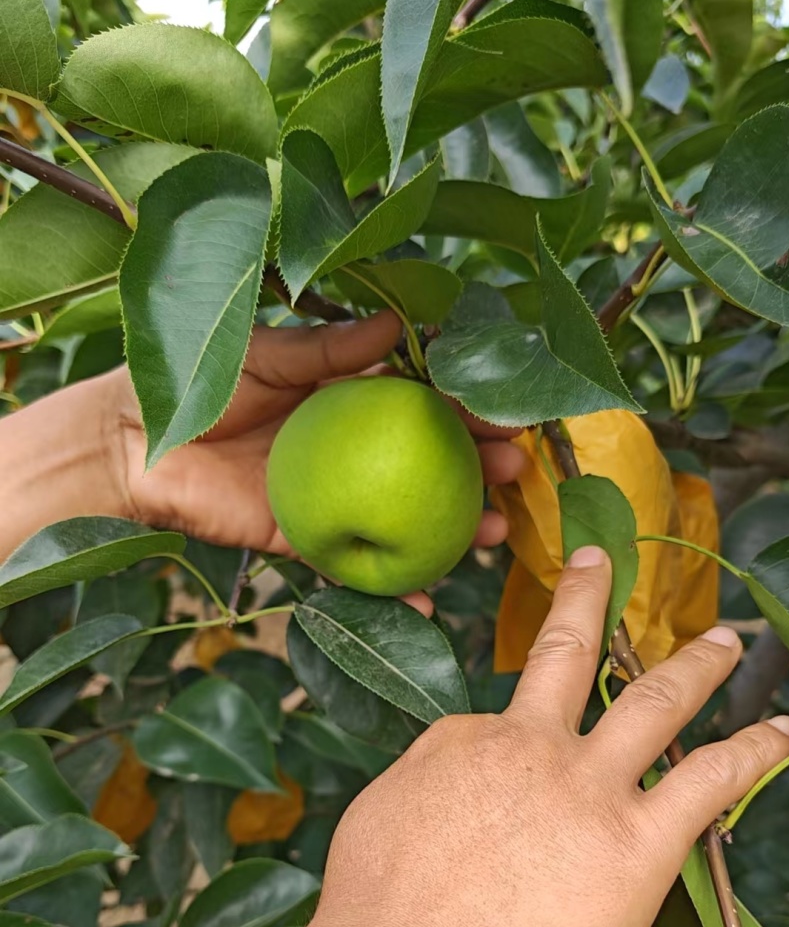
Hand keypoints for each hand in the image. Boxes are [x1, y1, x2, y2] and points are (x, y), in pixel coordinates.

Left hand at [117, 311, 525, 604]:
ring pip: (404, 523)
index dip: (466, 409)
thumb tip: (398, 325)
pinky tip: (429, 601)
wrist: (136, 439)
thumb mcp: (269, 354)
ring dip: (452, 533)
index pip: (421, 404)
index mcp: (346, 400)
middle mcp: (348, 453)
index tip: (508, 413)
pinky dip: (389, 592)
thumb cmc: (198, 380)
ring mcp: (329, 501)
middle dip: (477, 472)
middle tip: (515, 473)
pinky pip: (351, 572)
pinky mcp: (298, 543)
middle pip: (428, 467)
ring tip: (494, 533)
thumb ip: (330, 349)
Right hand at [311, 545, 788, 926]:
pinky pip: (712, 778)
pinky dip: (756, 749)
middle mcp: (527, 743)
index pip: (492, 726)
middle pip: (564, 651)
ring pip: (657, 699)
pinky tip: (783, 734)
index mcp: (459, 743)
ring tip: (727, 640)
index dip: (501, 750)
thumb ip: (424, 797)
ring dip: (698, 663)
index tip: (499, 793)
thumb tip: (453, 799)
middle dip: (587, 598)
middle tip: (601, 562)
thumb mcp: (375, 832)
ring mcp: (588, 787)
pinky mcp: (640, 843)